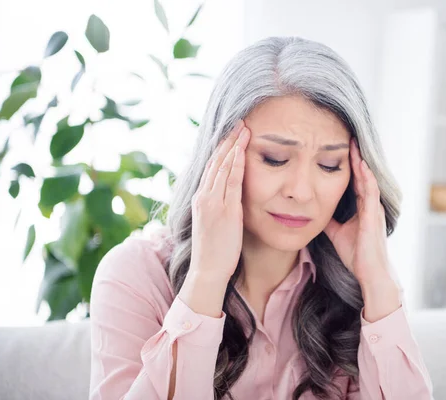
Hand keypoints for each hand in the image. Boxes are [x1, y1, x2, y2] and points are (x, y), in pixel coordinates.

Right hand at [187, 119, 250, 283]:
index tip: (232, 134)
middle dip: (228, 141)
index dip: (223, 149)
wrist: (207, 270)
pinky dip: (235, 163)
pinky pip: (230, 182)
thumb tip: (232, 195)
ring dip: (233, 146)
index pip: (212, 167)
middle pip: (216, 162)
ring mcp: (212, 202)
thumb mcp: (214, 222)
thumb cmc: (214, 251)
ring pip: (222, 167)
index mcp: (201, 198)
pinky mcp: (223, 210)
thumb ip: (222, 206)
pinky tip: (242, 150)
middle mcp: (203, 196)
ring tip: (243, 128)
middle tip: (239, 122)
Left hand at [323, 137, 394, 287]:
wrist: (370, 272)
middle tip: (348, 136)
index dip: (348, 164)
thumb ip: (329, 221)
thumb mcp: (337, 233)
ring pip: (367, 179)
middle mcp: (369, 204)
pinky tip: (361, 166)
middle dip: (355, 156)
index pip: (354, 180)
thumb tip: (312, 212)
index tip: (340, 147)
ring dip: (360, 162)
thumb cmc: (357, 254)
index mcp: (362, 207)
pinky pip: (371, 192)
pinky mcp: (373, 216)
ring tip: (354, 144)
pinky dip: (367, 178)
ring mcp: (373, 209)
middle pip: (362, 175)